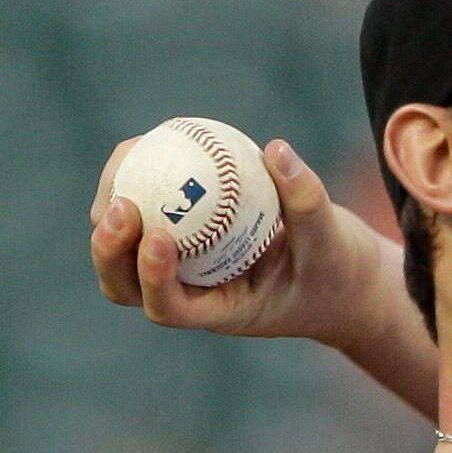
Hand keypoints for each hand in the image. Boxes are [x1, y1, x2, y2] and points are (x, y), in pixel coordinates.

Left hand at [89, 135, 392, 350]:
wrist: (341, 277)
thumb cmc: (340, 271)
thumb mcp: (335, 242)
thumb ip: (307, 201)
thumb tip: (275, 150)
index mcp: (222, 311)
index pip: (172, 309)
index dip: (152, 278)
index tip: (158, 237)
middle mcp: (192, 294)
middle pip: (126, 287)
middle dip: (110, 250)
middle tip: (122, 206)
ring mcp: (181, 268)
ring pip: (123, 249)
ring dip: (111, 211)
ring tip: (128, 157)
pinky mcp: (182, 239)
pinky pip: (146, 211)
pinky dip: (139, 179)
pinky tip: (150, 141)